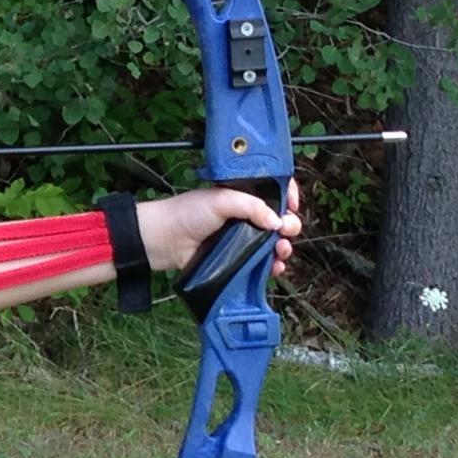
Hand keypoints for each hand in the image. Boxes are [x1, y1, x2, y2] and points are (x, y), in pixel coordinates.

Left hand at [138, 181, 301, 275]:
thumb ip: (252, 206)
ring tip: (281, 250)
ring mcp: (242, 237)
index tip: (293, 204)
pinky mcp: (236, 257)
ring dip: (284, 247)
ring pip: (274, 242)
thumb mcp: (221, 200)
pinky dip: (272, 266)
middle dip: (290, 225)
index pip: (275, 190)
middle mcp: (245, 214)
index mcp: (243, 193)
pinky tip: (275, 267)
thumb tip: (277, 221)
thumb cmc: (187, 213)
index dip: (289, 195)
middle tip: (285, 230)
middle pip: (280, 219)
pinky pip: (262, 262)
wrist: (164, 239)